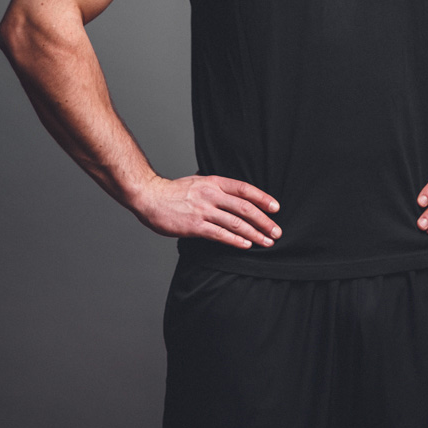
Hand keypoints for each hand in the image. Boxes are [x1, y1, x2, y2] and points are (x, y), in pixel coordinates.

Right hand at [133, 173, 281, 248]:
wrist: (150, 197)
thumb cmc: (175, 192)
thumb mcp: (199, 182)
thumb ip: (217, 187)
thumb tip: (235, 194)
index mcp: (214, 182)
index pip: (245, 189)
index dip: (263, 198)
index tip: (276, 208)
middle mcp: (211, 194)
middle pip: (245, 208)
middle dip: (264, 221)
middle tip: (276, 231)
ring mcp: (203, 210)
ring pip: (236, 223)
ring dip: (254, 234)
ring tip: (266, 242)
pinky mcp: (195, 226)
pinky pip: (220, 234)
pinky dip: (235, 240)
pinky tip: (246, 245)